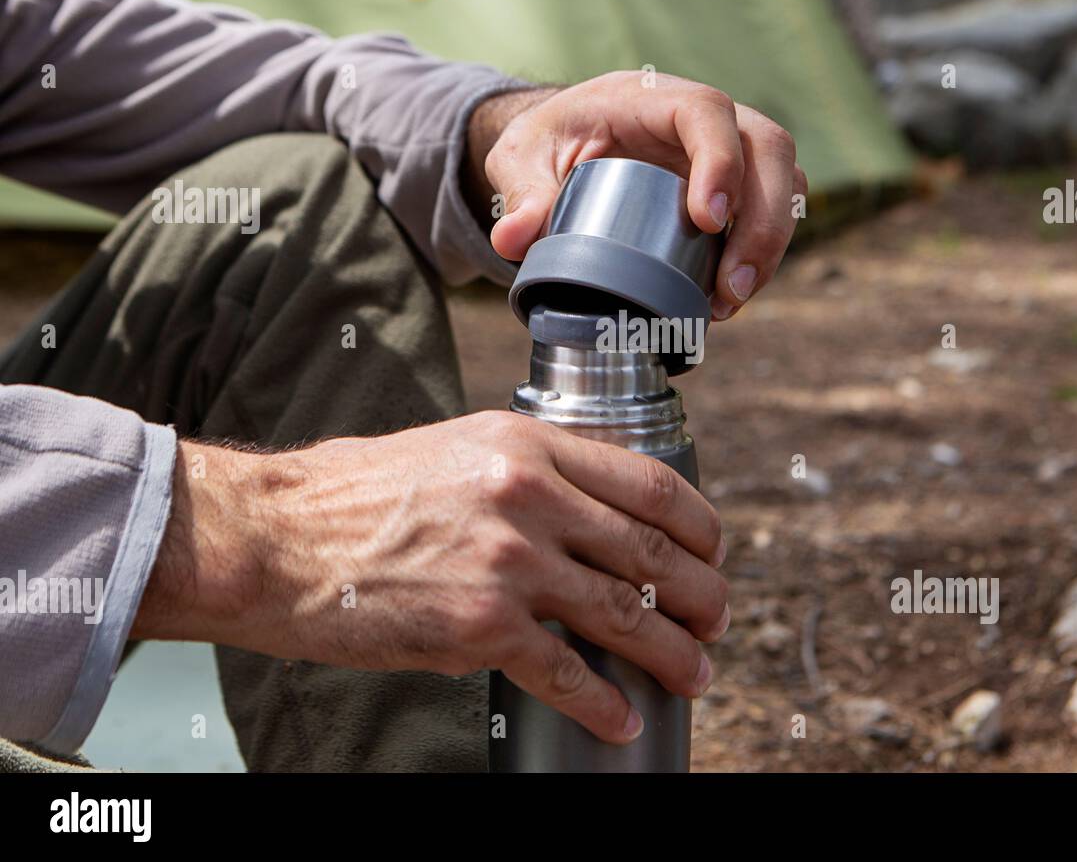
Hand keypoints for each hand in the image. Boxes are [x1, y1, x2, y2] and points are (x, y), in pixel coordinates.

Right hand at [136, 411, 728, 744]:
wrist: (277, 538)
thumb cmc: (355, 494)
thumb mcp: (457, 449)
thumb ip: (529, 470)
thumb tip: (589, 508)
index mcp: (528, 446)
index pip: (651, 483)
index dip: (699, 526)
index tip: (710, 550)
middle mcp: (529, 497)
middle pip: (651, 553)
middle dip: (700, 594)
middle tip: (714, 619)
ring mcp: (508, 564)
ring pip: (625, 615)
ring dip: (672, 652)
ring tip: (695, 672)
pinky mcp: (479, 628)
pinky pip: (567, 673)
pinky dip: (604, 702)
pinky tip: (623, 716)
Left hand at [464, 72, 806, 319]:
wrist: (565, 144)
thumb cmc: (549, 142)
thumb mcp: (522, 160)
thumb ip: (521, 194)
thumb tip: (514, 239)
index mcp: (652, 97)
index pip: (706, 111)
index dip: (719, 160)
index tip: (707, 219)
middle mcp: (704, 117)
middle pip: (769, 147)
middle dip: (762, 220)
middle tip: (730, 285)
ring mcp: (730, 149)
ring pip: (785, 180)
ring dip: (769, 244)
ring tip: (729, 300)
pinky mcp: (738, 185)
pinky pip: (774, 210)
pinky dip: (761, 255)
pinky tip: (726, 298)